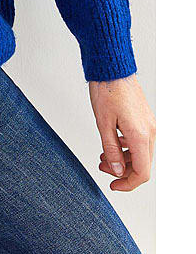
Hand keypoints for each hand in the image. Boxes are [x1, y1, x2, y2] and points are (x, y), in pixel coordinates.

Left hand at [89, 74, 155, 190]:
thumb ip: (110, 150)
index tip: (113, 186)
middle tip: (103, 167)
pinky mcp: (145, 119)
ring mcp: (149, 124)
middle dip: (122, 170)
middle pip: (142, 164)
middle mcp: (149, 131)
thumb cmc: (107, 90)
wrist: (113, 67)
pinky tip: (113, 143)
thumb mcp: (103, 123)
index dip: (127, 184)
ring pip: (141, 153)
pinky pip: (140, 141)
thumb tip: (117, 170)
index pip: (141, 172)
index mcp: (140, 135)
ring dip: (123, 159)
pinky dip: (127, 147)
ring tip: (104, 156)